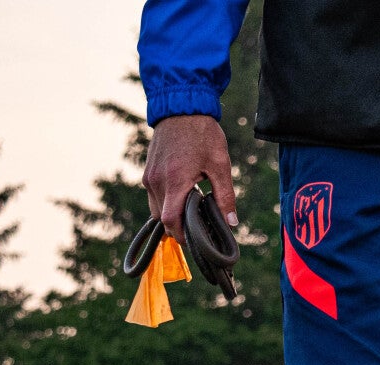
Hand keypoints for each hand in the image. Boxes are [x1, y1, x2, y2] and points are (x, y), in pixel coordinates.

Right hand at [143, 114, 237, 243]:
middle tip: (198, 229)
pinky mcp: (148, 171)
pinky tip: (183, 196)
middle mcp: (156, 181)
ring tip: (192, 211)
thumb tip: (231, 222)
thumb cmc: (203, 135)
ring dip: (171, 215)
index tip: (196, 241)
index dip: (182, 236)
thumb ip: (225, 196)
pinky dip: (166, 202)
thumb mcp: (221, 165)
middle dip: (178, 227)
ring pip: (155, 208)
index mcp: (175, 181)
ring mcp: (149, 176)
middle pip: (162, 219)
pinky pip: (154, 196)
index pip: (171, 221)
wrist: (181, 108)